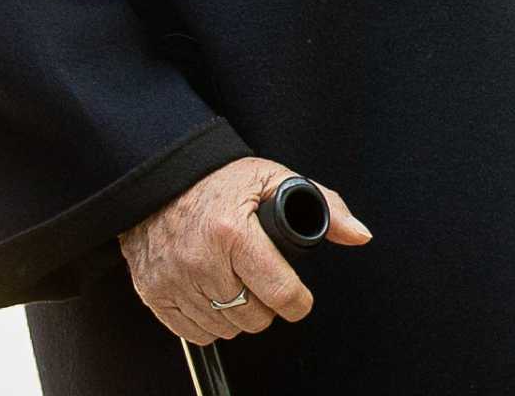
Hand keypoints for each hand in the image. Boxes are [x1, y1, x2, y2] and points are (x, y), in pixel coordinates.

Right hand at [118, 155, 370, 344]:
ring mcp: (175, 281)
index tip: (301, 300)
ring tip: (240, 286)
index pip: (279, 291)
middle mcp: (202, 261)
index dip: (298, 302)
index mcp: (234, 231)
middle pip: (253, 316)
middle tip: (266, 283)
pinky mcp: (155, 296)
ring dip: (239, 315)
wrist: (162, 181)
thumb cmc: (224, 180)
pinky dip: (210, 323)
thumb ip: (325, 206)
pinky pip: (194, 334)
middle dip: (268, 306)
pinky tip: (216, 297)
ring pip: (225, 329)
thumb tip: (360, 234)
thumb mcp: (278, 180)